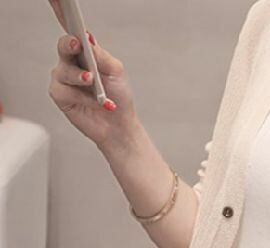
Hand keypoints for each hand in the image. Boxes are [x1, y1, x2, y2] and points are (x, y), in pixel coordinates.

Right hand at [47, 2, 138, 149]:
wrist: (119, 125)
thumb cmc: (119, 97)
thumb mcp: (115, 72)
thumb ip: (100, 55)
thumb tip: (87, 39)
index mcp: (86, 53)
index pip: (73, 33)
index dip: (66, 19)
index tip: (63, 8)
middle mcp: (72, 63)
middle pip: (64, 46)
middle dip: (69, 45)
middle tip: (77, 45)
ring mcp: (64, 79)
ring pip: (63, 70)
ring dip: (80, 78)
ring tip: (93, 83)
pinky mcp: (60, 96)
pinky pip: (63, 90)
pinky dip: (80, 96)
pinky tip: (93, 102)